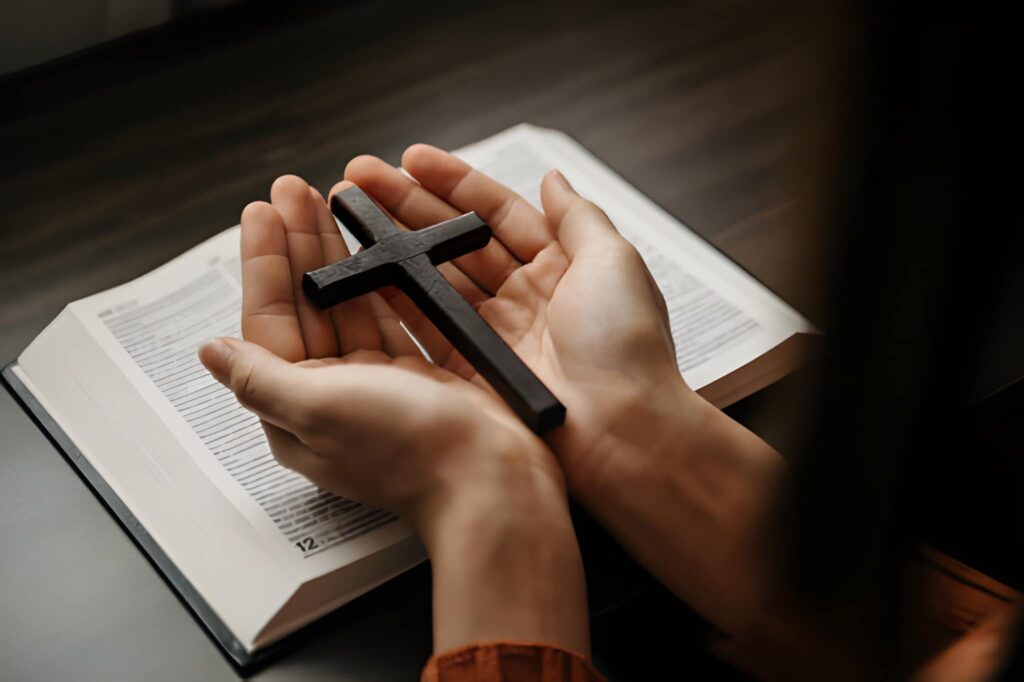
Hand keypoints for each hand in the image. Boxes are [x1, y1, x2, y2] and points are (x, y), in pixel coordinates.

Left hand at [198, 175, 588, 653]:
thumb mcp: (318, 410)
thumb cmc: (406, 450)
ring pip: (350, 303)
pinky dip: (385, 275)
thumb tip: (209, 351)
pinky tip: (380, 242)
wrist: (492, 478)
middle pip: (308, 306)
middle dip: (299, 245)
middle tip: (295, 188)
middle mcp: (333, 394)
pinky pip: (394, 311)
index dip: (264, 264)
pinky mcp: (422, 373)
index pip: (269, 322)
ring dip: (340, 253)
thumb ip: (260, 378)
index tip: (261, 211)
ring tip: (333, 199)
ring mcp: (380, 381)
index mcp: (297, 408)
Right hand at [341, 147, 692, 505]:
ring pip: (434, 278)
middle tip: (361, 179)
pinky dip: (393, 298)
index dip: (453, 183)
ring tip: (350, 215)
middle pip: (455, 241)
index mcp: (560, 266)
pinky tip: (362, 271)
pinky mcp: (472, 370)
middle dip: (407, 206)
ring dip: (392, 246)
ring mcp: (495, 334)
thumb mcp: (613, 262)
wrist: (623, 431)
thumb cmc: (627, 346)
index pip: (496, 212)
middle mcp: (524, 296)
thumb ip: (578, 217)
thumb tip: (553, 178)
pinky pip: (425, 326)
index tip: (410, 159)